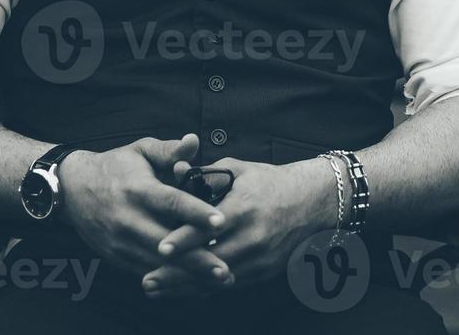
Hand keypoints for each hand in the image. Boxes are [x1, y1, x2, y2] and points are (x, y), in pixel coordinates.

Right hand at [58, 134, 230, 280]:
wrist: (73, 190)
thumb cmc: (115, 167)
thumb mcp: (141, 151)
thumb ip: (169, 150)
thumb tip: (194, 141)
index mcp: (138, 189)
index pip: (171, 202)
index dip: (197, 212)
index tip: (221, 222)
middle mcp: (128, 218)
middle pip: (167, 242)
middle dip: (198, 259)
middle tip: (227, 269)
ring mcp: (121, 242)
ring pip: (159, 264)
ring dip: (189, 275)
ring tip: (219, 281)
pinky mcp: (118, 257)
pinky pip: (148, 272)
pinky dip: (172, 280)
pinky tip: (196, 285)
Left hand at [142, 157, 334, 297]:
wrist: (311, 202)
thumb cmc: (269, 182)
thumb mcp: (239, 169)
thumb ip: (204, 173)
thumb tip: (173, 170)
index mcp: (243, 208)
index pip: (208, 229)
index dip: (183, 241)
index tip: (159, 249)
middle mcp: (252, 237)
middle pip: (209, 262)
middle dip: (176, 274)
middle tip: (147, 280)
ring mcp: (259, 257)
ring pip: (217, 279)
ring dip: (186, 287)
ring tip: (157, 289)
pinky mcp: (263, 271)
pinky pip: (229, 283)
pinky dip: (205, 288)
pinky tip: (182, 290)